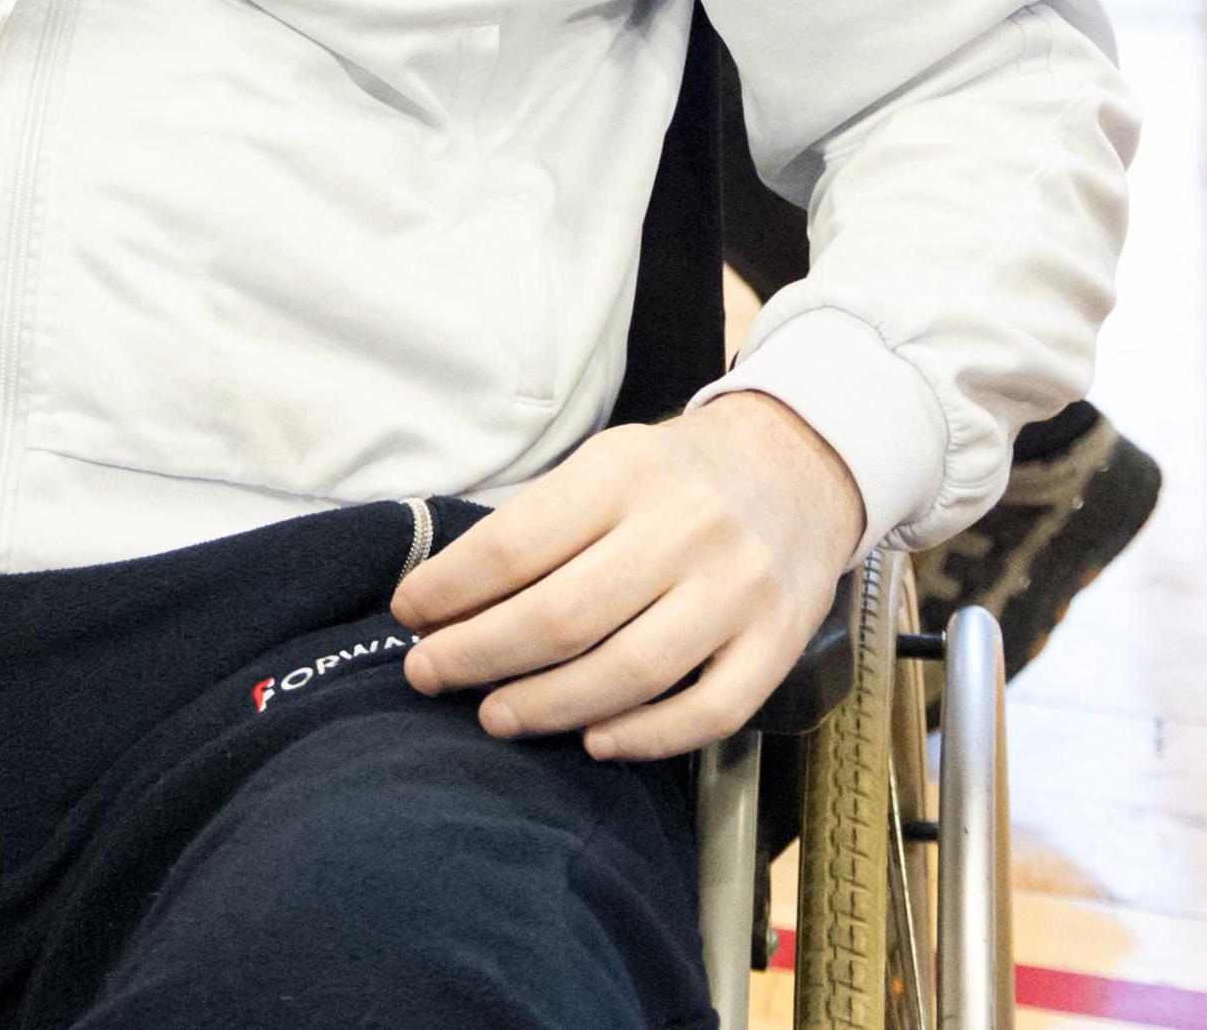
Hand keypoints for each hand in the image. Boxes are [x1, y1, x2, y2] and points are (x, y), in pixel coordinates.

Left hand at [390, 393, 864, 762]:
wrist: (798, 467)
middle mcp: (685, 528)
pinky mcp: (778, 644)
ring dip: (547, 705)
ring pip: (629, 670)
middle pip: (563, 615)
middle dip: (479, 654)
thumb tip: (443, 597)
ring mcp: (737, 591)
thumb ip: (540, 524)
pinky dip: (646, 736)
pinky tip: (593, 742)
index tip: (408, 615)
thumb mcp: (606, 464)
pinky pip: (709, 710)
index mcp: (625, 473)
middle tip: (427, 675)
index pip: (517, 543)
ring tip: (492, 717)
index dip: (450, 589)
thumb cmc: (676, 477)